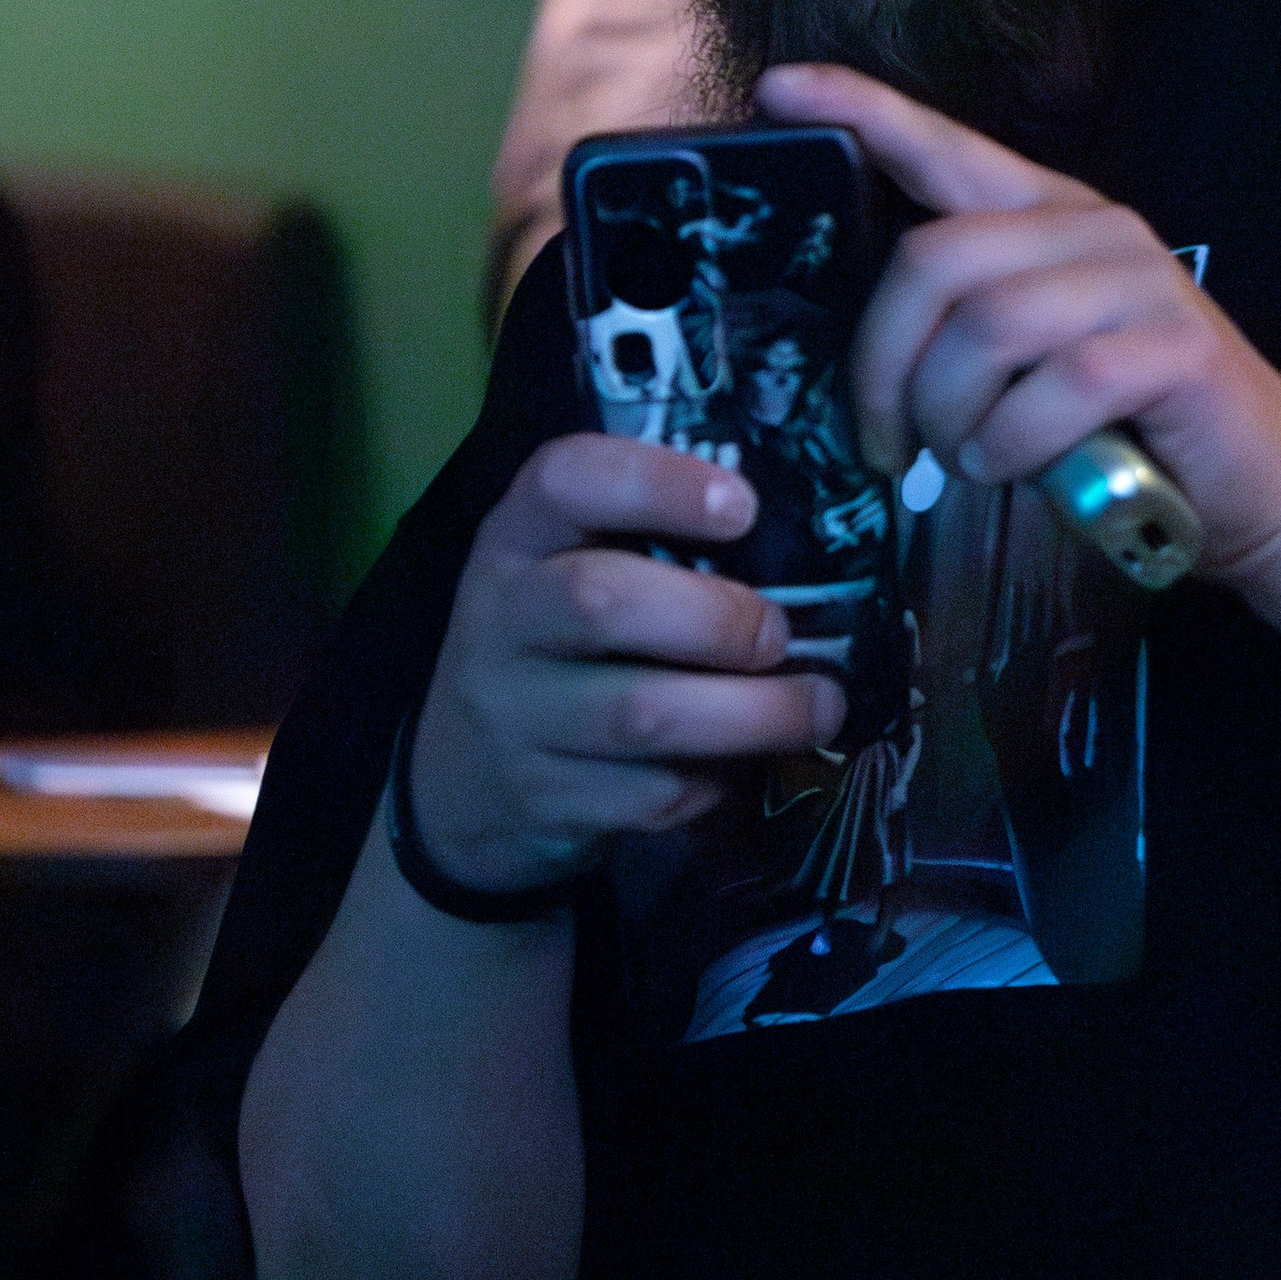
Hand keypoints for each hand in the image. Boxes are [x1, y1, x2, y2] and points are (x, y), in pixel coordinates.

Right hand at [405, 433, 849, 900]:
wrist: (461, 777)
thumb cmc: (555, 641)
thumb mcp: (571, 566)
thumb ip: (652, 540)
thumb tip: (807, 534)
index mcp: (518, 536)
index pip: (565, 478)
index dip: (658, 483)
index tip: (743, 507)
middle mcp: (503, 618)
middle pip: (603, 602)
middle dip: (718, 618)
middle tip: (783, 634)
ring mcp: (513, 717)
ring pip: (640, 715)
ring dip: (751, 713)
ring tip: (819, 706)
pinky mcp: (541, 801)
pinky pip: (646, 794)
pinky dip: (713, 782)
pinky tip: (743, 766)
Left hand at [758, 64, 1280, 620]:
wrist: (1267, 490)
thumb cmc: (1127, 428)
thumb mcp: (1031, 363)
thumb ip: (964, 327)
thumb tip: (863, 349)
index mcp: (1048, 216)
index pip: (944, 146)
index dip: (862, 113)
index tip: (778, 91)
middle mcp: (1093, 228)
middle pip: (937, 259)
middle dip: (885, 363)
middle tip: (884, 441)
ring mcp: (1140, 281)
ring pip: (988, 327)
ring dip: (952, 415)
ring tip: (965, 459)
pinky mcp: (1176, 348)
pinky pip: (1055, 387)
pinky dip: (1012, 443)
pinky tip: (1016, 469)